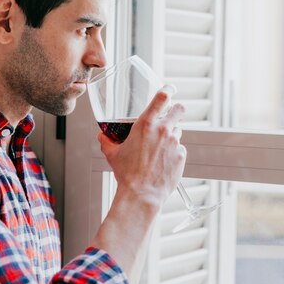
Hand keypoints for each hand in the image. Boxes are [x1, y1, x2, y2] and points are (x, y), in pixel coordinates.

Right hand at [98, 85, 186, 209]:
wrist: (142, 194)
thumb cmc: (127, 174)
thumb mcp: (112, 154)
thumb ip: (107, 141)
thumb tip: (102, 136)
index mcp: (146, 124)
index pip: (162, 97)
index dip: (167, 90)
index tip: (169, 89)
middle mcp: (163, 130)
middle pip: (179, 109)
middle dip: (176, 110)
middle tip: (171, 116)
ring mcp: (174, 143)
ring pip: (178, 131)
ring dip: (171, 135)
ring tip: (159, 148)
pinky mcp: (181, 156)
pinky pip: (180, 149)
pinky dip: (174, 152)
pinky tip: (163, 161)